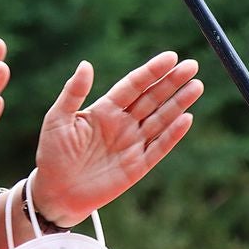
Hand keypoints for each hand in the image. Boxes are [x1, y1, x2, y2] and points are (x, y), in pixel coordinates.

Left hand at [30, 52, 202, 225]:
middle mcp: (123, 123)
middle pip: (152, 98)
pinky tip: (186, 118)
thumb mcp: (58, 119)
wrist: (55, 192)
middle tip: (192, 65)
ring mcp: (132, 144)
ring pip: (160, 119)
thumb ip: (73, 93)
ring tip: (197, 85)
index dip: (151, 71)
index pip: (133, 85)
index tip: (170, 56)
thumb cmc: (52, 153)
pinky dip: (173, 134)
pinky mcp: (138, 166)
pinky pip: (159, 147)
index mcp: (105, 109)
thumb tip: (86, 64)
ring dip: (179, 103)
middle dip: (172, 82)